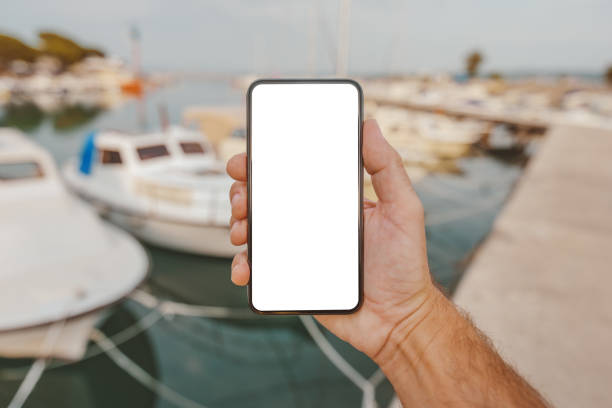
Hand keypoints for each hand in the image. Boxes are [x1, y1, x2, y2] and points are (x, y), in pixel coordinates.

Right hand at [226, 119, 436, 361]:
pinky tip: (244, 268)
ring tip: (241, 231)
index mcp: (332, 201)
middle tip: (242, 198)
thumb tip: (369, 125)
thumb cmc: (405, 265)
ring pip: (256, 231)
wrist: (397, 320)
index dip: (265, 164)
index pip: (293, 174)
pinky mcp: (291, 279)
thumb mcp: (404, 209)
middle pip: (266, 199)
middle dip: (243, 193)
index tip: (248, 159)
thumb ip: (388, 167)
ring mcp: (299, 250)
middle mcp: (311, 222)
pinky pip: (260, 269)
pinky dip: (243, 266)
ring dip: (239, 225)